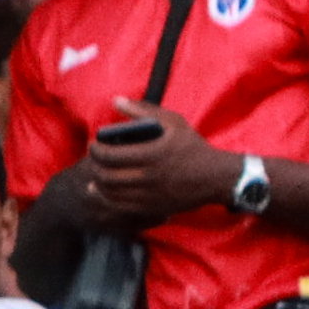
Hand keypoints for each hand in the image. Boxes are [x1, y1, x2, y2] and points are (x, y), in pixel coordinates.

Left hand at [82, 100, 236, 224]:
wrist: (215, 178)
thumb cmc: (192, 146)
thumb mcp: (173, 122)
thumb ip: (142, 110)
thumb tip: (116, 100)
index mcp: (153, 154)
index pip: (111, 155)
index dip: (96, 149)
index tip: (93, 143)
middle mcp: (150, 177)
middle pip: (107, 175)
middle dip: (94, 165)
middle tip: (93, 157)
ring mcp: (150, 195)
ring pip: (111, 192)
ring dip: (98, 181)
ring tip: (96, 171)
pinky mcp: (151, 208)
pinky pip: (120, 205)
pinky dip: (107, 196)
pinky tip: (102, 188)